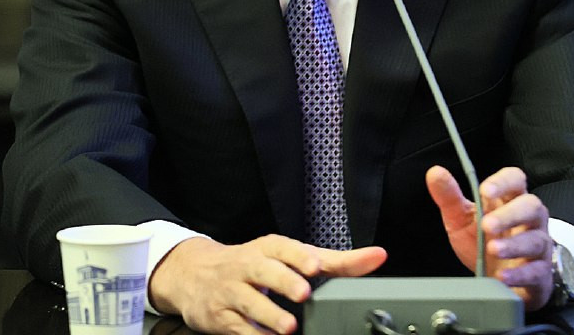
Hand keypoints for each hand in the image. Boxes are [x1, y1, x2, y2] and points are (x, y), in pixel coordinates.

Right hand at [148, 234, 386, 334]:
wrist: (196, 275)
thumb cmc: (256, 264)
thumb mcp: (291, 257)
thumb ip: (336, 261)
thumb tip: (378, 256)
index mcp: (269, 247)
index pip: (284, 247)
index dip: (299, 255)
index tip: (316, 265)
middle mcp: (249, 264)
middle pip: (264, 269)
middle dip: (284, 280)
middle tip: (304, 294)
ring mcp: (231, 290)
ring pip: (248, 301)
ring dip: (269, 314)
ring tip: (288, 327)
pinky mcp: (219, 316)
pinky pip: (236, 328)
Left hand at [426, 165, 552, 309]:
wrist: (495, 279)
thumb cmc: (482, 243)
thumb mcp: (461, 219)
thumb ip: (449, 197)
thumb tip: (435, 173)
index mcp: (509, 200)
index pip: (514, 180)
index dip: (502, 182)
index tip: (485, 190)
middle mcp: (528, 219)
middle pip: (531, 207)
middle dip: (510, 215)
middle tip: (487, 225)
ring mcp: (537, 246)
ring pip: (536, 239)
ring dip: (514, 245)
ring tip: (492, 248)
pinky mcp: (540, 274)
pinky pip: (536, 272)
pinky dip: (519, 274)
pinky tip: (502, 275)